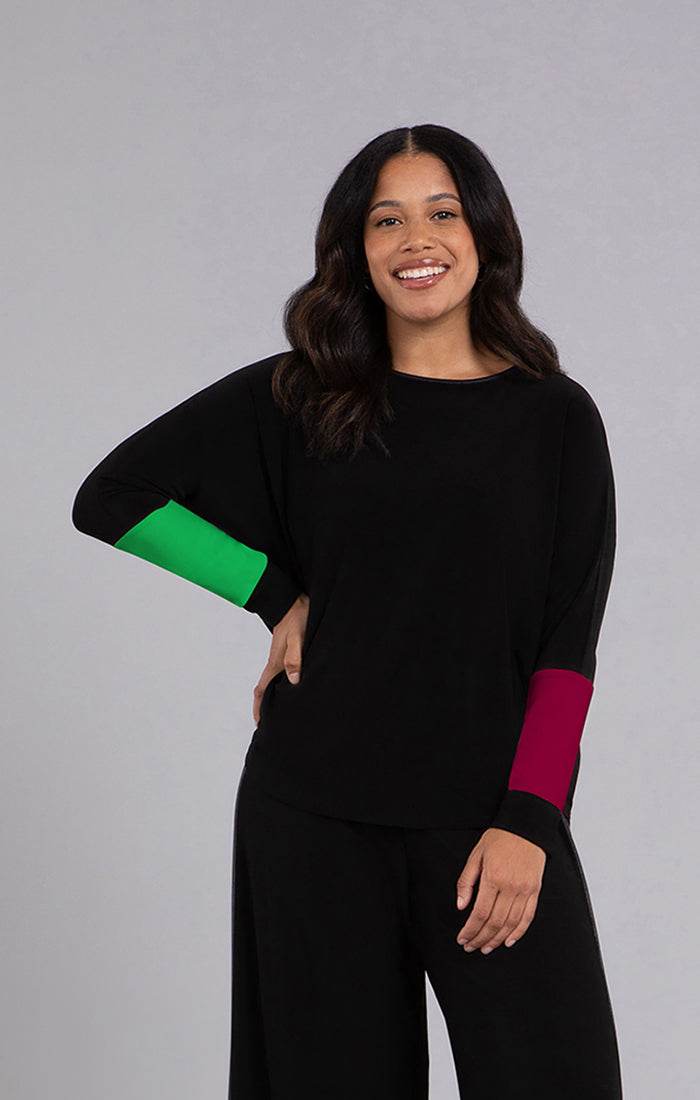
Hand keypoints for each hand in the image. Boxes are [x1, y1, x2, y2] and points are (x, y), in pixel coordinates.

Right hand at [252, 594, 308, 723]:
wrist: (293, 601)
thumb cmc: (297, 618)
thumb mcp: (298, 637)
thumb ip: (295, 658)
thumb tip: (293, 681)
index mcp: (275, 664)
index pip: (262, 691)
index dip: (260, 708)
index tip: (259, 724)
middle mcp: (276, 663)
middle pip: (266, 690)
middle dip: (266, 707)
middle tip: (272, 724)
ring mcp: (280, 658)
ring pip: (275, 683)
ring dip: (275, 697)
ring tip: (283, 711)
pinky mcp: (287, 653)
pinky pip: (283, 674)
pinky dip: (284, 685)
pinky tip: (293, 687)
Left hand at [455, 828, 545, 954]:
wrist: (525, 827)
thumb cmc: (499, 838)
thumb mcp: (476, 855)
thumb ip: (466, 881)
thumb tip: (460, 905)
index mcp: (493, 877)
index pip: (480, 912)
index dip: (470, 930)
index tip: (463, 939)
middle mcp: (510, 886)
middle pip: (494, 922)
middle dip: (481, 938)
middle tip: (471, 947)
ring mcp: (525, 890)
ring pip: (511, 923)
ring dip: (498, 939)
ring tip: (487, 947)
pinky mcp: (535, 890)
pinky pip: (528, 917)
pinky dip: (519, 932)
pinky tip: (509, 940)